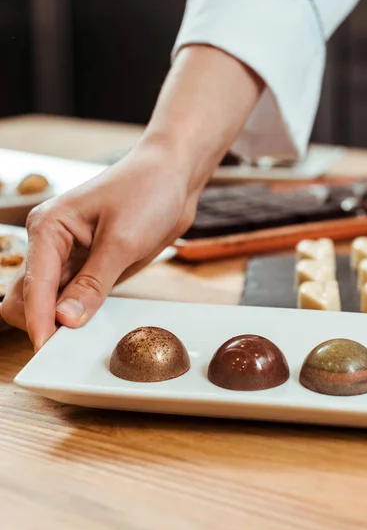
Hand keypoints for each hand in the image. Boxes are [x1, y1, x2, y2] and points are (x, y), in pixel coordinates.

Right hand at [0, 45, 263, 351]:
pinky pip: (76, 296)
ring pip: (51, 300)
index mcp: (49, 228)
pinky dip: (79, 313)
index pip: (34, 286)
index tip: (48, 352)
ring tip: (81, 342)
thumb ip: (93, 282)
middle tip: (68, 349)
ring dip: (62, 321)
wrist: (174, 176)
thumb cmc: (148, 191)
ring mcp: (72, 255)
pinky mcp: (92, 264)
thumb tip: (65, 321)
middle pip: (29, 297)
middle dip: (43, 322)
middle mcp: (53, 243)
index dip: (40, 322)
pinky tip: (93, 325)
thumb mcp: (123, 240)